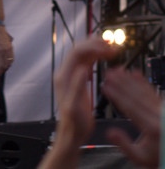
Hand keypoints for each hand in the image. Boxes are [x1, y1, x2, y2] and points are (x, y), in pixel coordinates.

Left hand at [38, 37, 118, 168]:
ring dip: (97, 49)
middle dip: (95, 45)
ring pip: (83, 55)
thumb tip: (83, 69)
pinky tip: (105, 57)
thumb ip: (77, 87)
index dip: (92, 47)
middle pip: (79, 50)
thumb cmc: (74, 122)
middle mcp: (65, 73)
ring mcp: (71, 75)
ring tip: (112, 49)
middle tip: (112, 46)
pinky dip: (96, 57)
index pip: (76, 53)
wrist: (71, 132)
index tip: (108, 48)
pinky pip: (86, 62)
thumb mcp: (75, 106)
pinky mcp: (78, 80)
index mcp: (64, 76)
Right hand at [102, 67, 160, 167]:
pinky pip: (153, 92)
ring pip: (145, 91)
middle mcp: (159, 116)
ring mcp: (163, 111)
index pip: (130, 107)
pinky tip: (136, 73)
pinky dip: (144, 82)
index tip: (105, 86)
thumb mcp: (138, 157)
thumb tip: (110, 132)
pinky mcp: (164, 108)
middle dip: (121, 82)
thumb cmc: (157, 157)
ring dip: (130, 79)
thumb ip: (124, 144)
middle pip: (137, 96)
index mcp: (152, 128)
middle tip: (109, 72)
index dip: (116, 95)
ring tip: (119, 70)